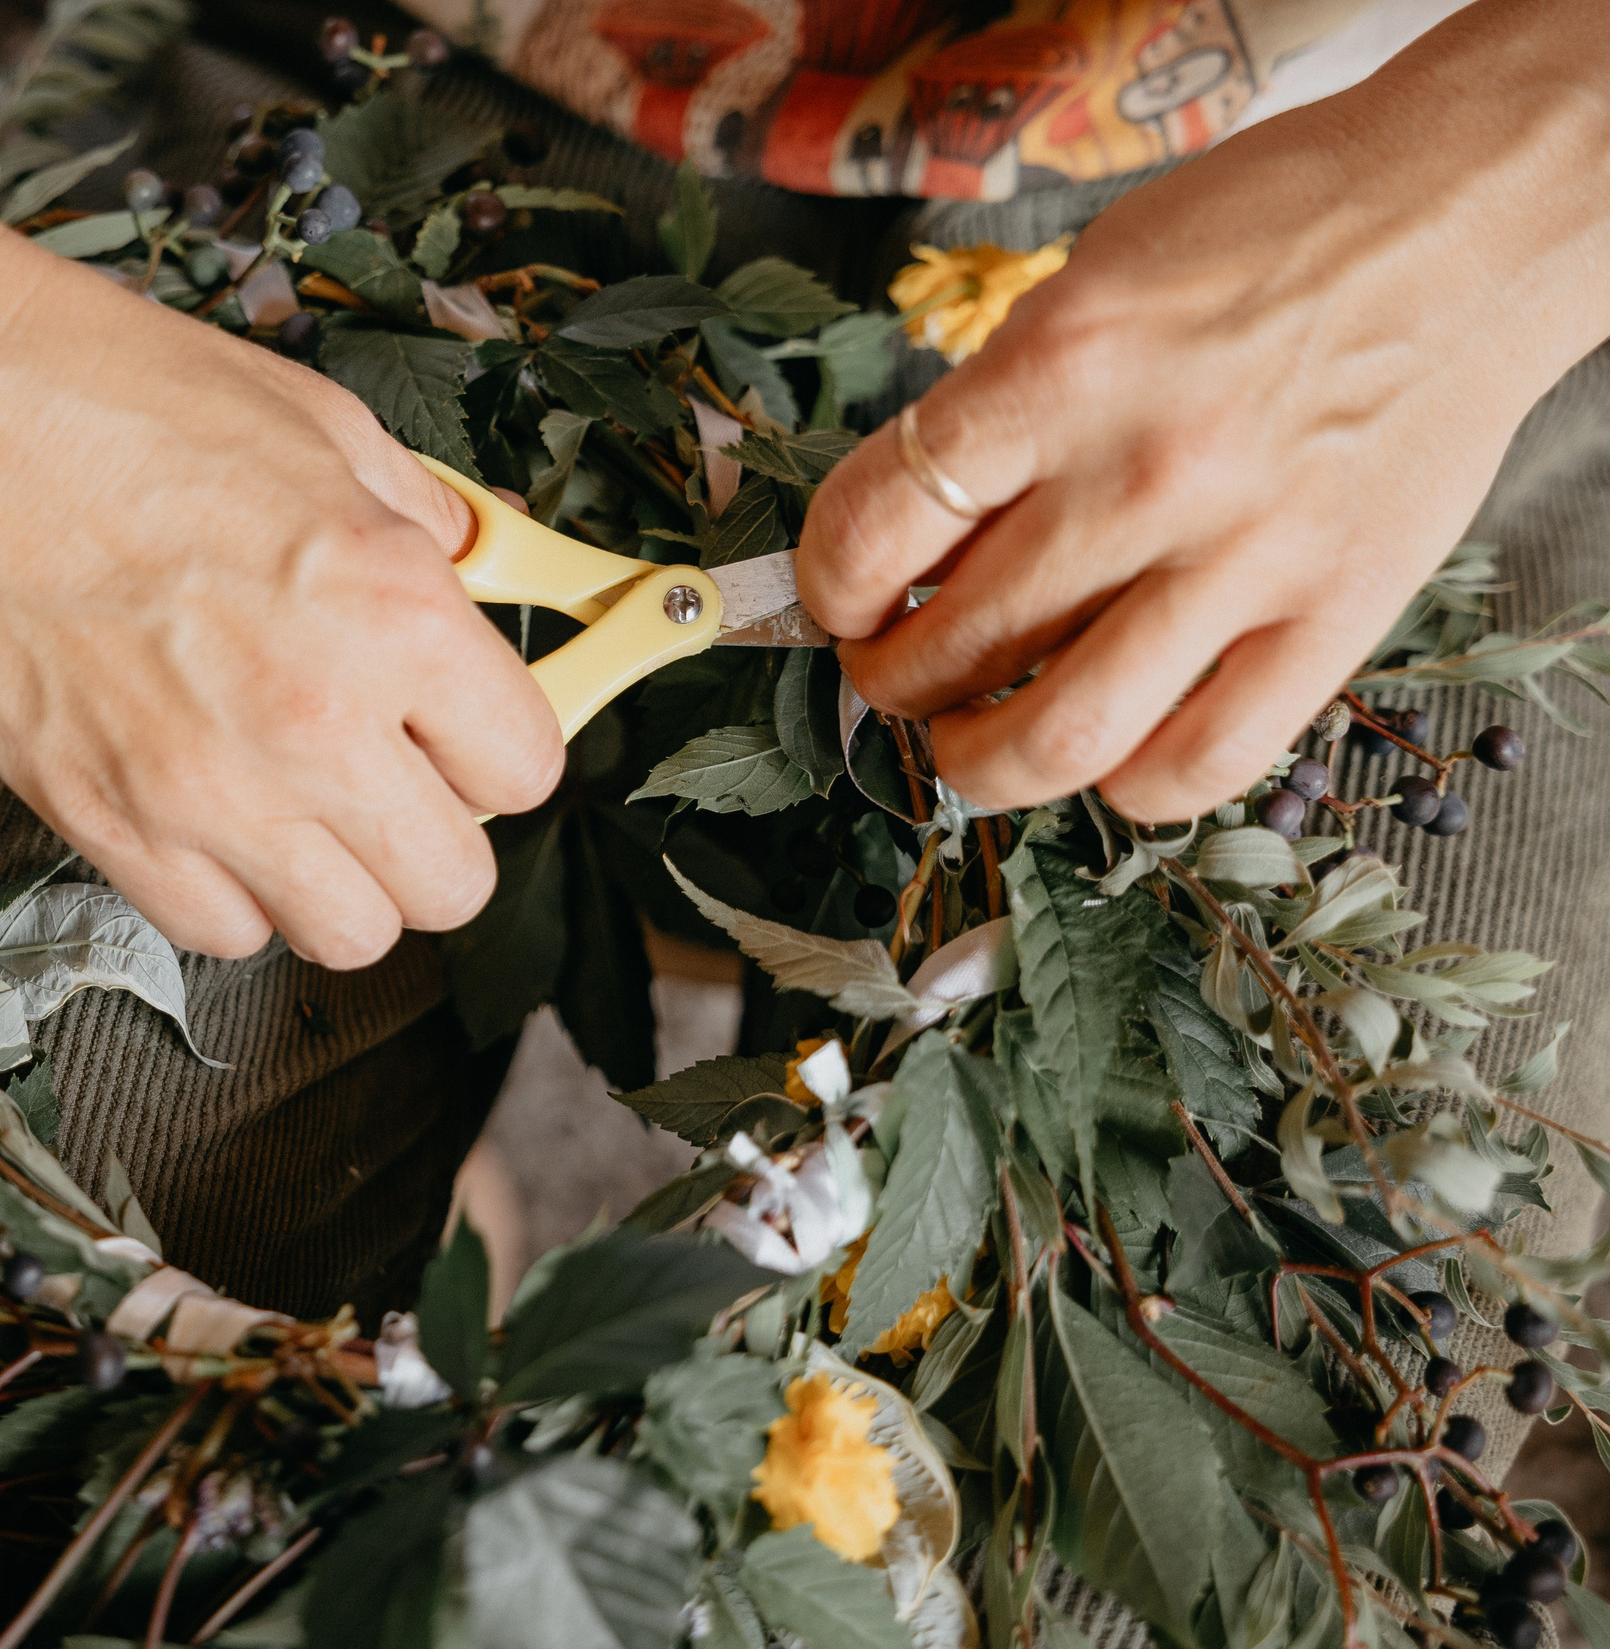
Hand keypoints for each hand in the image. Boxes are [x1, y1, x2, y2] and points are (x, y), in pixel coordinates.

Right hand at [0, 231, 561, 966]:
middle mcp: (314, 721)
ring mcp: (205, 792)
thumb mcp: (323, 429)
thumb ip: (418, 526)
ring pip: (349, 936)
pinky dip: (232, 892)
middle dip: (437, 833)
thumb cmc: (120, 396)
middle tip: (394, 774)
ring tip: (302, 805)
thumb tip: (468, 580)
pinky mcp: (106, 826)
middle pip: (451, 885)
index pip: (526, 767)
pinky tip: (213, 814)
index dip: (498, 745)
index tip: (464, 725)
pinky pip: (221, 933)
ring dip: (342, 880)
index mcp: (394, 608)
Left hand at [795, 1, 1609, 821]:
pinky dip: (1123, 783)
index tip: (840, 599)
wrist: (1469, 216)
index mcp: (1060, 369)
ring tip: (963, 736)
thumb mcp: (1088, 280)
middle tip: (893, 669)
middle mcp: (1143, 473)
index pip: (873, 530)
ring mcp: (1243, 558)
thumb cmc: (1271, 234)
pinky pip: (1198, 763)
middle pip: (951, 647)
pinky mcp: (1334, 616)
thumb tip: (910, 532)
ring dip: (976, 760)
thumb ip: (998, 409)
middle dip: (889, 679)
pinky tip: (1101, 750)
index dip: (828, 588)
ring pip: (1058, 738)